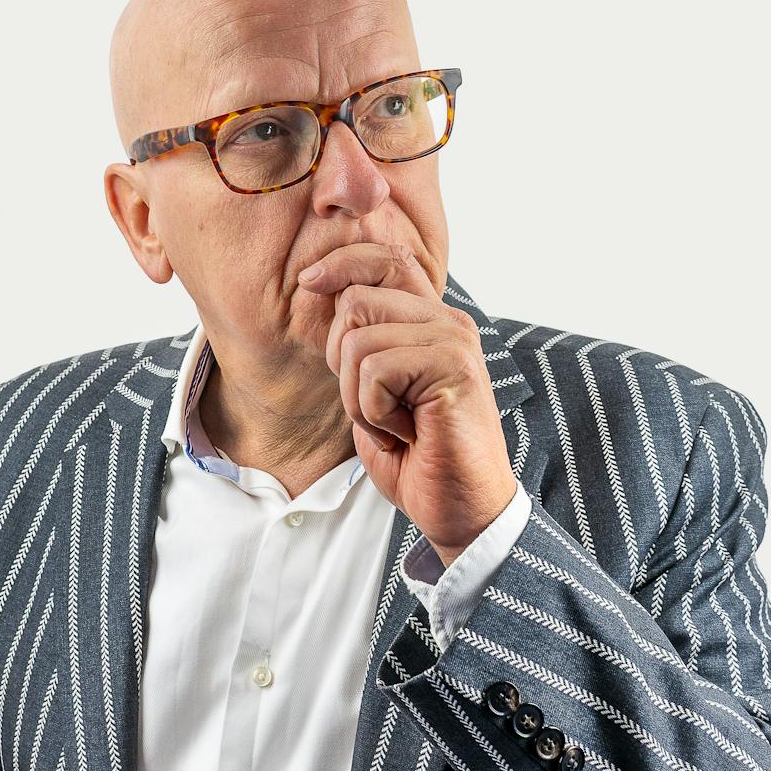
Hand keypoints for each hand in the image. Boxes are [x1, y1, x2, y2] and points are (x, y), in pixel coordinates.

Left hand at [298, 242, 518, 565]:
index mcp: (432, 322)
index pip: (386, 260)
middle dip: (341, 363)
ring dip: (358, 398)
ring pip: (358, 341)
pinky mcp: (453, 367)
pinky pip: (375, 372)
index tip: (309, 282)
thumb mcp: (376, 392)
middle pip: (355, 301)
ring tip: (394, 425)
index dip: (342, 263)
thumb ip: (361, 344)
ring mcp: (454, 341)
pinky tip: (406, 434)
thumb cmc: (417, 458)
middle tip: (375, 407)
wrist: (462, 510)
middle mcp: (448, 322)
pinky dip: (374, 414)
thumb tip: (322, 290)